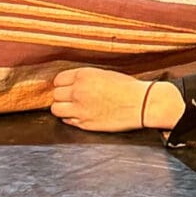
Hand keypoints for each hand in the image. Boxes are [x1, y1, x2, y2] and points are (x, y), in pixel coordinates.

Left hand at [50, 68, 182, 131]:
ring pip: (56, 109)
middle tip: (70, 97)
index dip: (62, 84)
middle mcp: (78, 91)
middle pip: (55, 94)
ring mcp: (80, 109)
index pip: (58, 80)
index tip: (66, 87)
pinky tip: (80, 115)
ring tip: (71, 107)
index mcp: (83, 76)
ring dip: (62, 108)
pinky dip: (70, 118)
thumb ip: (84, 78)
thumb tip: (71, 83)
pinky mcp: (84, 123)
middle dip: (61, 96)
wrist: (140, 103)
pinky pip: (67, 121)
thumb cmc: (127, 87)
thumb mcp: (103, 73)